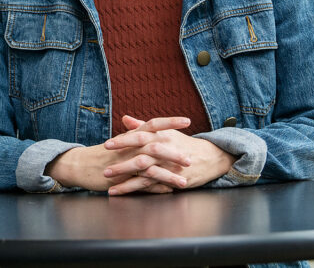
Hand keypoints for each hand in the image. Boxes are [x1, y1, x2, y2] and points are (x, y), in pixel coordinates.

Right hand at [45, 116, 192, 192]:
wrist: (81, 165)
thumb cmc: (103, 154)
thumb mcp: (121, 142)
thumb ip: (137, 134)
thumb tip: (154, 130)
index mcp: (131, 136)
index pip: (153, 124)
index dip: (170, 122)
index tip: (188, 120)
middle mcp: (129, 147)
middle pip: (155, 146)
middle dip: (175, 153)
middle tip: (191, 158)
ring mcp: (126, 163)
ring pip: (150, 167)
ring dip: (168, 175)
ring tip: (184, 181)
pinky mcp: (121, 178)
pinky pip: (142, 183)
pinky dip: (156, 187)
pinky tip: (168, 191)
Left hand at [103, 115, 235, 194]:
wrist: (209, 157)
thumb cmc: (183, 143)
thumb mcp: (165, 131)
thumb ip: (143, 126)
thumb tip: (125, 119)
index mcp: (161, 136)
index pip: (139, 136)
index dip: (123, 141)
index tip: (106, 145)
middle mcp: (165, 151)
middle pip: (141, 158)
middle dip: (122, 165)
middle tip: (105, 170)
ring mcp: (169, 168)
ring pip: (146, 175)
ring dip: (127, 183)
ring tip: (111, 187)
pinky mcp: (173, 181)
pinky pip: (153, 187)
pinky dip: (139, 191)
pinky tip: (126, 194)